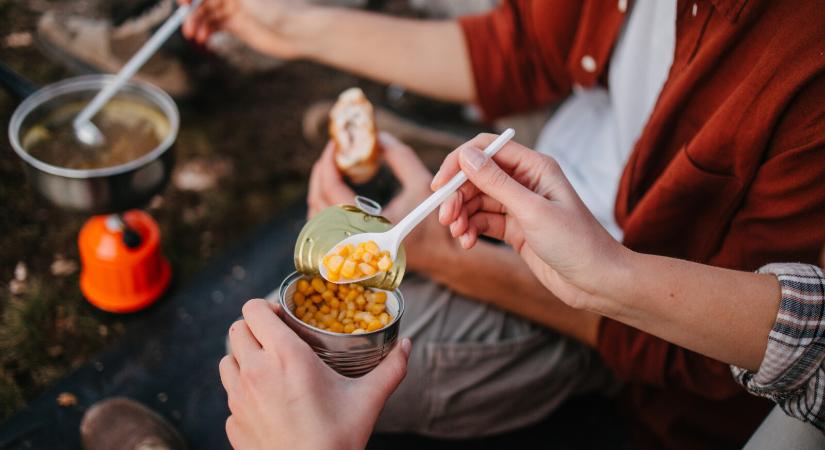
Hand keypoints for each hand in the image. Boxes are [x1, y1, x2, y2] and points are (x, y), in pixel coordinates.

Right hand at [179, 0, 307, 57]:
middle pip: (203, 0)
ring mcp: (234, 9)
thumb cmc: (278, 8)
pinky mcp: (237, 26)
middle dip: (192, 11)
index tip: (184, 3)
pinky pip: (214, 27)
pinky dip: (206, 32)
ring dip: (197, 24)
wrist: (299, 32)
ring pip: (206, 14)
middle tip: (187, 26)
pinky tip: (203, 40)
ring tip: (195, 37)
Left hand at [220, 299, 410, 449]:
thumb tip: (406, 345)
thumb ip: (390, 368)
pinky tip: (267, 403)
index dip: (266, 307)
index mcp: (285, 356)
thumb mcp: (368, 399)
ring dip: (244, 358)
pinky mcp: (233, 423)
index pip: (253, 309)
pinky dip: (243, 393)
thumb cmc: (338, 439)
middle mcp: (255, 372)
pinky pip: (230, 396)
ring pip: (227, 361)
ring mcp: (238, 399)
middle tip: (277, 340)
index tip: (284, 318)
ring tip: (268, 368)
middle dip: (254, 329)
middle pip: (237, 329)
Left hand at [307, 133, 458, 272]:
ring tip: (331, 169)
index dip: (328, 164)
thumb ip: (399, 156)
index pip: (333, 192)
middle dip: (320, 174)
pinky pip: (325, 229)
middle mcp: (357, 241)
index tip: (335, 146)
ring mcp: (352, 249)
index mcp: (372, 225)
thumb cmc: (435, 222)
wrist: (442, 254)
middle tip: (331, 154)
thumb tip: (378, 137)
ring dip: (319, 190)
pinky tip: (334, 190)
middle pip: (318, 204)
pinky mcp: (353, 251)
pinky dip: (324, 206)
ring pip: (317, 219)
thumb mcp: (421, 182)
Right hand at [431, 134, 628, 310]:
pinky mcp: (515, 229)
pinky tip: (468, 243)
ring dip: (461, 215)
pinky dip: (470, 229)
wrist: (597, 282)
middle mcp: (525, 181)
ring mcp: (519, 205)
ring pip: (476, 200)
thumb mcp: (532, 211)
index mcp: (534, 167)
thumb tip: (466, 156)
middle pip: (476, 177)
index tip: (440, 186)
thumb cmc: (577, 243)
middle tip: (445, 218)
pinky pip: (483, 221)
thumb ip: (497, 183)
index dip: (459, 163)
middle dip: (457, 195)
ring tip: (458, 234)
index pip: (486, 149)